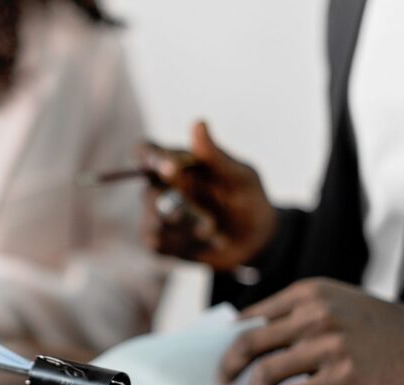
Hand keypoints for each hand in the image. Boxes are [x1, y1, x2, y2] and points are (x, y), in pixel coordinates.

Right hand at [141, 121, 276, 270]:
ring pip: (152, 220)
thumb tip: (198, 122)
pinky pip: (156, 242)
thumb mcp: (239, 177)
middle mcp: (163, 187)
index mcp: (178, 163)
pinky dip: (180, 243)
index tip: (166, 167)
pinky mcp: (161, 241)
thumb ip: (215, 156)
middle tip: (204, 213)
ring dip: (185, 227)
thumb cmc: (249, 201)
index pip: (148, 151)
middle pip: (147, 192)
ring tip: (210, 229)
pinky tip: (199, 241)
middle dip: (176, 204)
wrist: (255, 242)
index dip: (147, 156)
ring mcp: (159, 215)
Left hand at [219, 278, 403, 384]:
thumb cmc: (374, 324)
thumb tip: (246, 332)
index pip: (252, 317)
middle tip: (224, 377)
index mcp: (307, 293)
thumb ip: (295, 312)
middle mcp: (314, 315)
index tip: (223, 354)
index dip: (231, 340)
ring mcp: (328, 345)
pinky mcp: (342, 375)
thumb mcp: (334, 300)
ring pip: (267, 370)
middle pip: (250, 342)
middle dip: (229, 364)